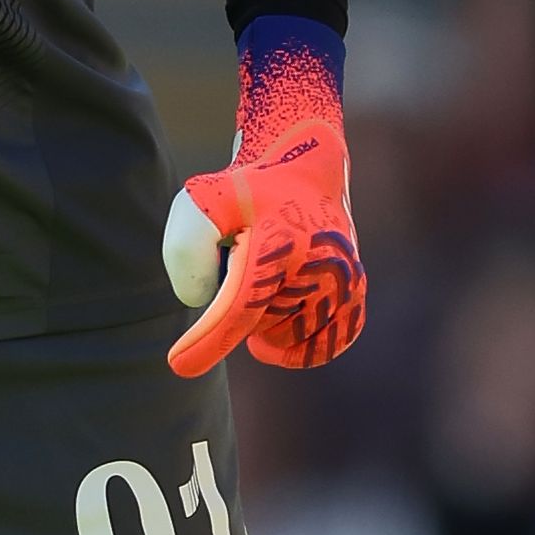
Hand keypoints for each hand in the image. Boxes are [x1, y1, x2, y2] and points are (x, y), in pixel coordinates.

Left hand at [164, 17, 365, 375]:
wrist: (307, 169)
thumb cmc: (248, 189)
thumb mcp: (203, 199)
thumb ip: (187, 244)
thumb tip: (202, 300)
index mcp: (280, 243)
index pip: (241, 307)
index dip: (209, 341)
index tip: (178, 365)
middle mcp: (320, 266)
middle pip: (259, 323)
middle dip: (240, 303)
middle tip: (244, 260)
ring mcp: (343, 283)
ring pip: (289, 338)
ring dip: (267, 322)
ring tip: (265, 281)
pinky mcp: (356, 295)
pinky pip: (324, 346)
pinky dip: (298, 349)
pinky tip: (275, 334)